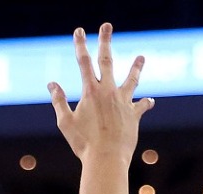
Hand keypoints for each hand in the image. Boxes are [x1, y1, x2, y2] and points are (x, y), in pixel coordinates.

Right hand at [49, 24, 153, 166]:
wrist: (106, 158)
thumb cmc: (83, 143)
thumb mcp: (65, 122)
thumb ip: (58, 101)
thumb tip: (52, 84)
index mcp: (90, 92)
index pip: (83, 62)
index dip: (80, 45)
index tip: (79, 31)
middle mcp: (108, 92)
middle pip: (107, 61)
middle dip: (105, 42)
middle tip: (107, 26)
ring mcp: (123, 101)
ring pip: (131, 79)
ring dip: (136, 67)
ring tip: (141, 57)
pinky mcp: (134, 114)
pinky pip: (141, 106)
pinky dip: (145, 103)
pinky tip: (150, 101)